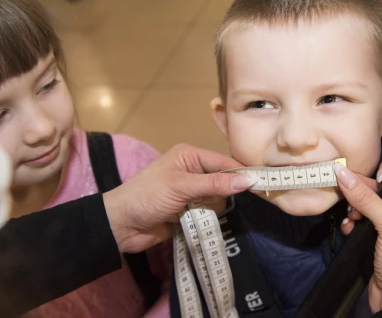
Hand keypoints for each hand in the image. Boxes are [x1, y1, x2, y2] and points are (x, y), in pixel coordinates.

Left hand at [103, 144, 252, 253]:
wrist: (121, 225)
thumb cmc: (147, 196)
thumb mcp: (181, 186)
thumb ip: (215, 184)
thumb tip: (248, 179)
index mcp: (190, 156)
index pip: (224, 161)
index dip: (240, 173)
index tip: (261, 184)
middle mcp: (193, 171)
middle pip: (224, 181)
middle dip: (219, 194)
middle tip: (204, 201)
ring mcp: (191, 192)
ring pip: (218, 200)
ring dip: (209, 209)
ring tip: (190, 212)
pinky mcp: (189, 211)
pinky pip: (209, 213)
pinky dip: (204, 219)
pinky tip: (190, 220)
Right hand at [335, 162, 381, 317]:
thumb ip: (367, 198)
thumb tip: (342, 172)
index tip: (369, 175)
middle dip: (364, 194)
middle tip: (350, 193)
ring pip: (370, 209)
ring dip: (356, 210)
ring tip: (351, 216)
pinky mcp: (379, 244)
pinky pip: (363, 225)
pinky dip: (354, 224)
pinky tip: (349, 227)